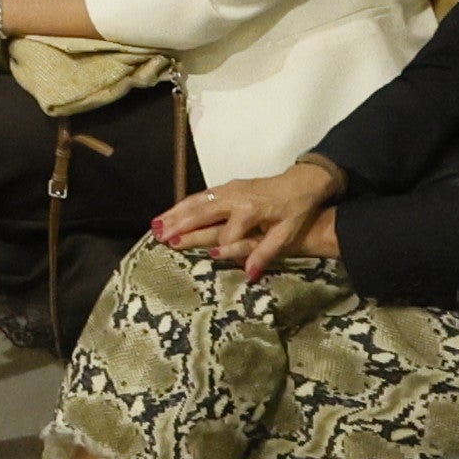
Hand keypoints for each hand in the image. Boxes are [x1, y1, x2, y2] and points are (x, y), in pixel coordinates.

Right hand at [152, 160, 340, 277]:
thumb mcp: (286, 235)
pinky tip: (172, 212)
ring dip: (175, 213)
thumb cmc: (295, 211)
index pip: (228, 233)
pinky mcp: (226, 187)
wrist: (301, 183)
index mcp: (250, 210)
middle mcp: (234, 197)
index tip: (209, 259)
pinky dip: (183, 204)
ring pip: (196, 201)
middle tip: (159, 236)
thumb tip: (249, 275)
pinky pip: (200, 196)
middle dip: (179, 224)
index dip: (221, 248)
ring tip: (156, 225)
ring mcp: (228, 189)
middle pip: (201, 212)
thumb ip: (265, 254)